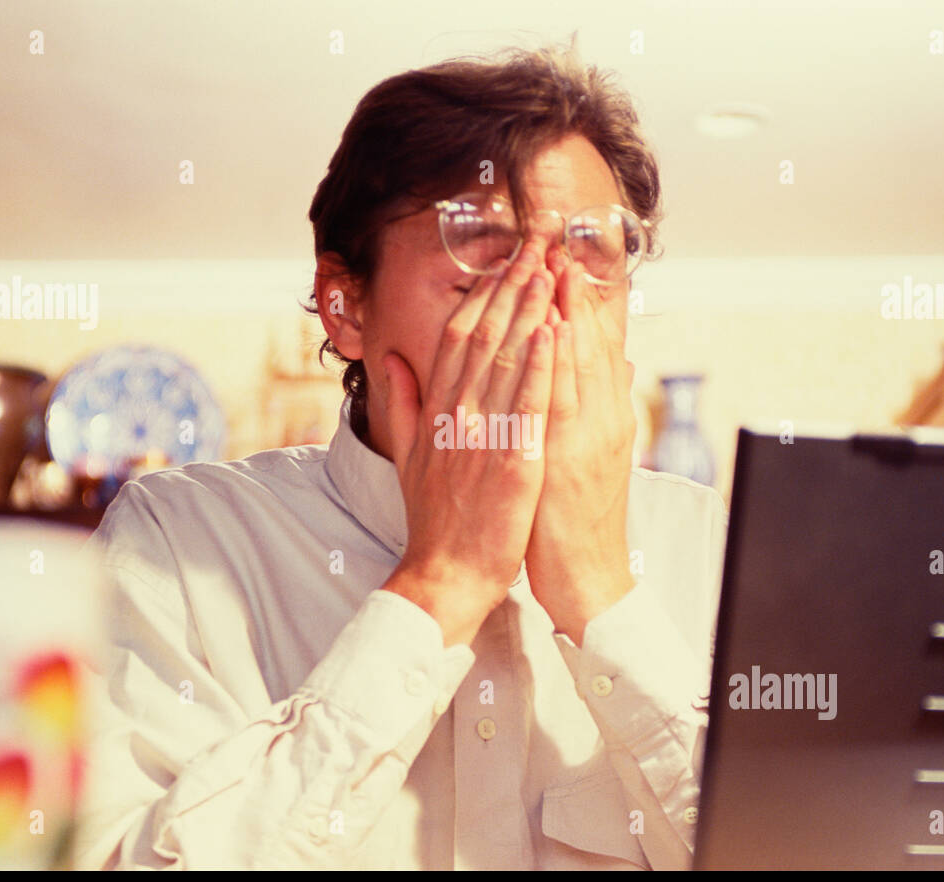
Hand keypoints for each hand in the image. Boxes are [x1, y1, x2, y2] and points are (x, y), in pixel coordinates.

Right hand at [381, 237, 556, 646]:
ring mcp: (483, 437)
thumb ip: (400, 404)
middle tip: (535, 245)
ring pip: (505, 360)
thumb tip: (391, 360)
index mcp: (436, 412)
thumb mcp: (407, 455)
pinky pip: (526, 405)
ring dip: (529, 310)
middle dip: (511, 287)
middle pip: (483, 336)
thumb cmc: (434, 520)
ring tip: (548, 269)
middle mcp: (456, 415)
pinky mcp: (511, 462)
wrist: (443, 573)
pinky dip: (539, 364)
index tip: (504, 263)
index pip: (458, 339)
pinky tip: (553, 330)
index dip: (483, 296)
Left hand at [524, 247, 636, 642]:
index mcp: (602, 416)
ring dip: (570, 309)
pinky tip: (556, 328)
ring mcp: (589, 438)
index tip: (562, 257)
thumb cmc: (576, 518)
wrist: (586, 577)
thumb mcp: (591, 455)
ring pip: (583, 361)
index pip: (590, 346)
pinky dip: (564, 361)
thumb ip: (598, 407)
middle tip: (558, 240)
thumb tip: (611, 365)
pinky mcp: (570, 459)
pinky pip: (566, 401)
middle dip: (573, 290)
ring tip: (557, 263)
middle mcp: (602, 419)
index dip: (577, 299)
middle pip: (590, 343)